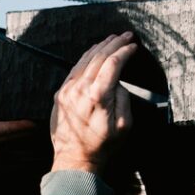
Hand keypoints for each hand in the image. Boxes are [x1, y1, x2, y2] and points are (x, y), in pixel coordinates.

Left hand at [49, 31, 136, 173]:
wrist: (75, 158)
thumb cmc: (103, 145)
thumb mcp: (124, 124)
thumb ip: (123, 98)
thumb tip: (117, 82)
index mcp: (97, 96)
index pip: (112, 64)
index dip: (124, 52)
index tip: (133, 46)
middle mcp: (79, 89)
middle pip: (98, 57)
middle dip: (114, 44)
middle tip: (126, 36)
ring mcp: (67, 90)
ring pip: (84, 60)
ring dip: (99, 48)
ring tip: (112, 39)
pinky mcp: (60, 94)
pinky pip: (74, 70)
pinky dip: (85, 58)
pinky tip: (93, 53)